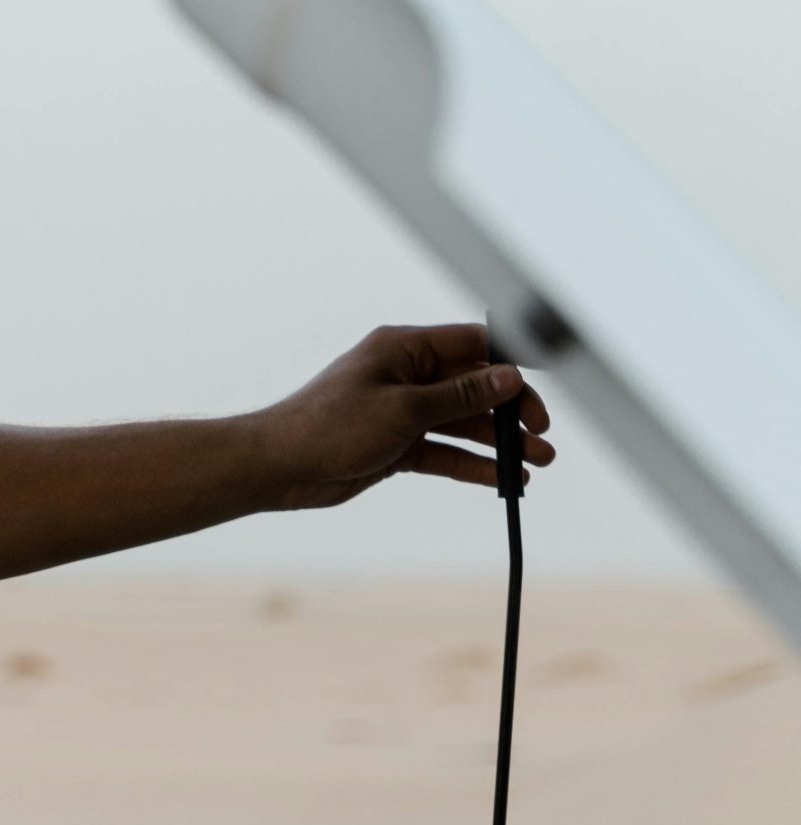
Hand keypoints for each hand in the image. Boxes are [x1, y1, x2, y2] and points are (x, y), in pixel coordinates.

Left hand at [251, 323, 554, 511]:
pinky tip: (503, 480)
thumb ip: (460, 396)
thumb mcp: (403, 409)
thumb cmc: (328, 426)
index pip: (473, 345)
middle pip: (475, 388)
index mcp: (404, 349)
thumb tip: (509, 376)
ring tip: (538, 463)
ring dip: (500, 442)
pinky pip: (445, 451)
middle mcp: (406, 376)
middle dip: (511, 411)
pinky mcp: (396, 445)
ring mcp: (402, 412)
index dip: (512, 362)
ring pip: (464, 423)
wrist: (278, 468)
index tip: (546, 382)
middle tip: (543, 435)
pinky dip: (472, 464)